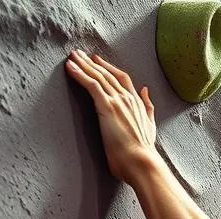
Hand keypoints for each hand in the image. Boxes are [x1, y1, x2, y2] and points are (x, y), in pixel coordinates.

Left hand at [65, 51, 157, 183]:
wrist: (141, 162)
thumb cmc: (142, 151)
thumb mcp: (150, 125)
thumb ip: (148, 107)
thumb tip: (146, 91)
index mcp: (137, 102)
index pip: (121, 78)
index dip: (108, 68)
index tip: (97, 61)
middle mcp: (127, 98)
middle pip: (107, 74)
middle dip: (91, 62)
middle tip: (79, 53)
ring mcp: (117, 101)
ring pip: (98, 76)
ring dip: (83, 65)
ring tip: (71, 57)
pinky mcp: (107, 106)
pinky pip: (91, 85)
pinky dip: (80, 74)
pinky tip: (70, 68)